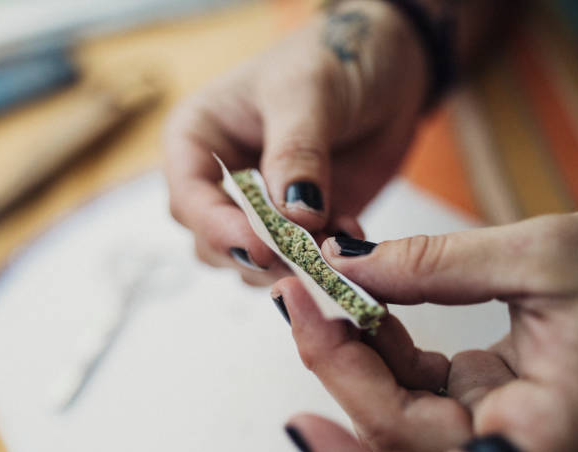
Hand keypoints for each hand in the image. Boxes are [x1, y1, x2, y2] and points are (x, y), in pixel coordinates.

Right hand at [164, 0, 427, 285]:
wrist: (388, 70)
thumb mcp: (309, 93)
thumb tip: (293, 215)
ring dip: (293, 265)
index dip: (218, 228)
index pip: (189, 197)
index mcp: (200, 139)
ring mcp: (264, 207)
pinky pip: (303, 260)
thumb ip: (296, 153)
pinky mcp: (304, 225)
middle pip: (215, 242)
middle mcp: (224, 180)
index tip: (262, 245)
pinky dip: (324, 261)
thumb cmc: (334, 60)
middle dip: (257, 255)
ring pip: (256, 262)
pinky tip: (351, 236)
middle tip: (303, 256)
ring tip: (334, 240)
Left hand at [272, 208, 577, 451]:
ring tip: (318, 290)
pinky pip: (412, 383)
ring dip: (350, 351)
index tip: (301, 428)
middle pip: (397, 436)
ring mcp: (495, 428)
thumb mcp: (546, 256)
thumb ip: (438, 265)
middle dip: (338, 367)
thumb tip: (346, 265)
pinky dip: (379, 343)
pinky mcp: (482, 399)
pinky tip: (359, 299)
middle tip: (299, 301)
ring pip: (395, 410)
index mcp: (548, 442)